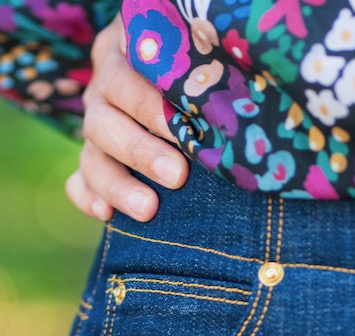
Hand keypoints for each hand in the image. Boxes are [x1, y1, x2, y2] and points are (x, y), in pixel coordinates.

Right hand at [66, 13, 188, 221]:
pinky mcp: (94, 161)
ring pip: (91, 157)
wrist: (187, 86)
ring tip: (148, 209)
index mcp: (123, 57)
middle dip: (141, 152)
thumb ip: (203, 81)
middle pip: (104, 122)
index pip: (124, 79)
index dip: (151, 107)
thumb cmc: (203, 72)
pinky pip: (77, 182)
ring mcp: (96, 128)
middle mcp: (103, 91)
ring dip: (119, 185)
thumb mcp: (199, 62)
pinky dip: (87, 197)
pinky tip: (106, 214)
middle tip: (177, 177)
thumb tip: (231, 115)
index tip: (186, 133)